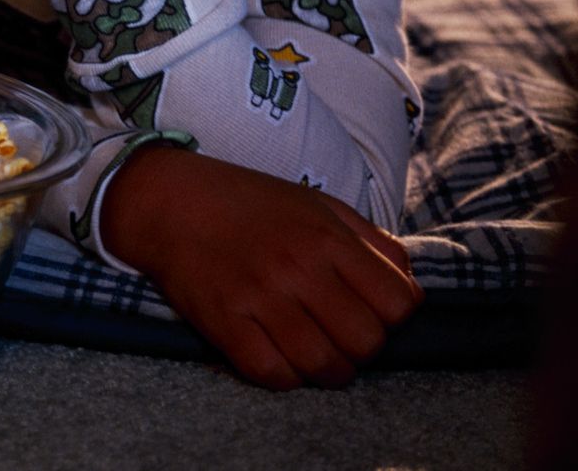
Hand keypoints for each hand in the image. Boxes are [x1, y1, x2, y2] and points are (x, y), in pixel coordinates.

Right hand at [101, 145, 421, 388]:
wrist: (168, 201)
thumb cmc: (248, 203)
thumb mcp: (318, 205)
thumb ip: (371, 242)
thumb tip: (409, 286)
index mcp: (327, 237)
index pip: (399, 303)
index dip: (393, 316)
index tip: (370, 312)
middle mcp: (298, 268)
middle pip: (366, 342)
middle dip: (361, 348)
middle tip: (339, 336)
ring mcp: (259, 297)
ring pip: (323, 366)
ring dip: (327, 370)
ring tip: (314, 354)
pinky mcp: (224, 322)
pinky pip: (271, 374)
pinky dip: (283, 377)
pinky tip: (278, 357)